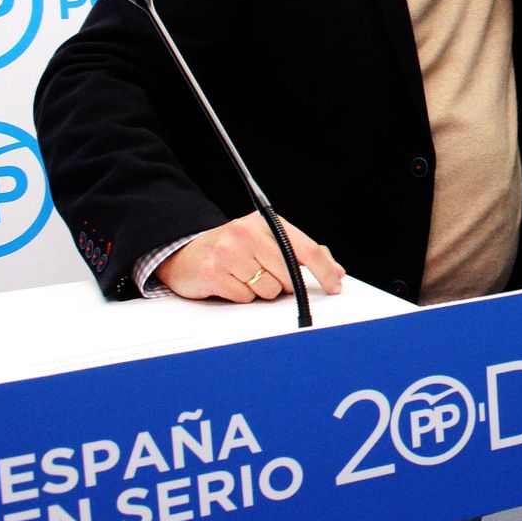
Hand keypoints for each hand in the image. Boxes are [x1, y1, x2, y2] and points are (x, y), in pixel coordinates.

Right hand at [155, 211, 345, 301]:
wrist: (186, 253)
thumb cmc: (234, 248)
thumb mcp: (268, 241)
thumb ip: (302, 252)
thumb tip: (335, 270)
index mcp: (268, 222)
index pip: (307, 249)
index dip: (325, 271)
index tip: (335, 285)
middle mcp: (248, 232)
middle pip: (289, 274)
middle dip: (284, 283)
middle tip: (268, 276)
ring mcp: (228, 251)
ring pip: (268, 290)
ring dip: (261, 291)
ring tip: (245, 277)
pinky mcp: (213, 272)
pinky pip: (245, 298)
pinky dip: (242, 296)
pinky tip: (230, 282)